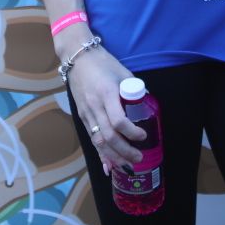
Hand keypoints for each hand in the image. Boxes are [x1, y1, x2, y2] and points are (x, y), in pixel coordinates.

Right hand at [64, 46, 145, 170]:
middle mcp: (94, 106)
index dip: (132, 132)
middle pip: (108, 136)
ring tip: (127, 165)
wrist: (77, 57)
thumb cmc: (103, 63)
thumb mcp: (123, 72)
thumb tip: (147, 104)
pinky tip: (108, 166)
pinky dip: (100, 153)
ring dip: (113, 156)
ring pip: (98, 141)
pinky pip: (92, 138)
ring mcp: (86, 112)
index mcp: (106, 93)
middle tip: (138, 158)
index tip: (143, 135)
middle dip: (124, 151)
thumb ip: (134, 90)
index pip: (118, 120)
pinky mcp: (81, 116)